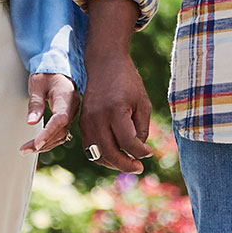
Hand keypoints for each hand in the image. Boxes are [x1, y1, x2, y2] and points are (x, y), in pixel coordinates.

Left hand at [21, 72, 79, 153]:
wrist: (57, 68)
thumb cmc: (46, 74)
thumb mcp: (37, 84)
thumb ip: (35, 103)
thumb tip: (31, 122)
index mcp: (66, 96)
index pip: (60, 119)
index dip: (49, 132)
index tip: (36, 143)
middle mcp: (72, 107)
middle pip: (61, 130)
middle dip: (43, 143)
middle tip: (24, 150)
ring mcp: (71, 113)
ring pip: (61, 135)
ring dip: (45, 144)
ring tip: (27, 150)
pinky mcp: (68, 117)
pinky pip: (61, 132)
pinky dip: (50, 140)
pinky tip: (38, 145)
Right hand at [79, 47, 152, 172]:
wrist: (105, 64)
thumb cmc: (128, 82)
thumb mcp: (143, 103)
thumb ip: (141, 128)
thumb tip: (138, 151)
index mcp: (116, 110)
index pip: (128, 142)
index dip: (141, 152)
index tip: (150, 152)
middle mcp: (98, 118)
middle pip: (110, 153)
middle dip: (126, 165)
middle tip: (139, 168)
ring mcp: (87, 121)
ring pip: (98, 154)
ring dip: (113, 163)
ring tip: (127, 163)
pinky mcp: (82, 122)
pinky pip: (90, 147)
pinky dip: (102, 155)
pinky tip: (115, 155)